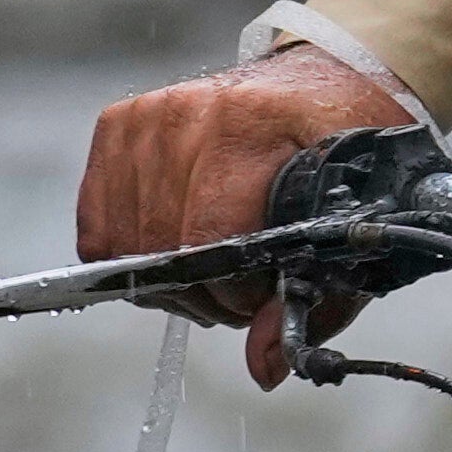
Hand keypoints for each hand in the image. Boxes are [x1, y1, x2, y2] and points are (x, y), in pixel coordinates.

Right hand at [69, 48, 413, 379]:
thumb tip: (263, 367)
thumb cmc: (342, 155)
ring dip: (170, 279)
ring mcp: (146, 117)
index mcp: (252, 127)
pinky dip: (131, 255)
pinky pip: (98, 227)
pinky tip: (177, 246)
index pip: (211, 241)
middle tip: (241, 289)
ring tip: (214, 265)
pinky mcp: (117, 125)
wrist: (327, 84)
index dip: (238, 294)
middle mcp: (188, 113)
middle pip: (162, 250)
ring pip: (125, 247)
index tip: (264, 296)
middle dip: (205, 293)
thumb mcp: (353, 225)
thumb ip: (315, 302)